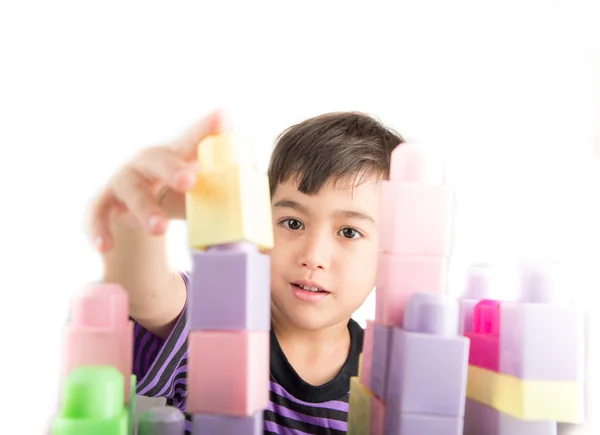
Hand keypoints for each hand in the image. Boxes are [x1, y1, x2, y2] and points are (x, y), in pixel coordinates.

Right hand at [87, 110, 225, 252]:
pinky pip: (97, 215)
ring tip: (160, 229)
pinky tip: (104, 247)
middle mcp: (147, 162)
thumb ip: (221, 195)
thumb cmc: (173, 193)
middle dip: (172, 169)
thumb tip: (259, 215)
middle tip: (189, 180)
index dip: (208, 128)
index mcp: (176, 155)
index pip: (194, 139)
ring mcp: (122, 181)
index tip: (224, 117)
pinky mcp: (102, 203)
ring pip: (131, 190)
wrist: (134, 208)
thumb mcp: (197, 192)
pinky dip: (98, 230)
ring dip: (145, 209)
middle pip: (158, 160)